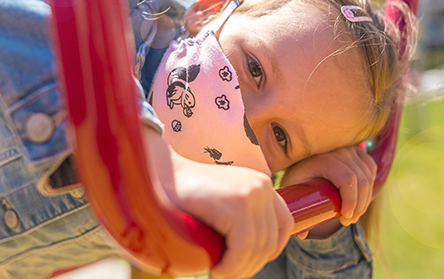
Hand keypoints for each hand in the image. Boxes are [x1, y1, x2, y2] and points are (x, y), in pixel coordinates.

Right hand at [144, 127, 292, 278]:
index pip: (284, 224)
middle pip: (269, 241)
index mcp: (262, 184)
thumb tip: (259, 254)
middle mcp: (263, 186)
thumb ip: (241, 217)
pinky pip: (242, 248)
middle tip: (227, 276)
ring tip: (219, 275)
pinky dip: (231, 266)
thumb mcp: (223, 202)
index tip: (249, 263)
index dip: (271, 250)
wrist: (160, 174)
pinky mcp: (237, 205)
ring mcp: (252, 194)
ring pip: (256, 248)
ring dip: (238, 270)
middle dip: (249, 266)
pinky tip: (216, 271)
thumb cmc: (187, 194)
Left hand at [280, 146, 375, 237]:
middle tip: (348, 221)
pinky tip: (362, 196)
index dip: (351, 201)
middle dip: (359, 206)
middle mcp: (340, 151)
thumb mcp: (292, 187)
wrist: (299, 152)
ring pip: (368, 176)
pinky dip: (369, 183)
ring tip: (353, 214)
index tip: (345, 218)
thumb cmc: (295, 171)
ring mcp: (350, 149)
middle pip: (361, 181)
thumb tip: (303, 234)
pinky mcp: (355, 150)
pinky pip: (370, 167)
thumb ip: (296, 209)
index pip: (348, 180)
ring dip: (365, 199)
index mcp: (325, 159)